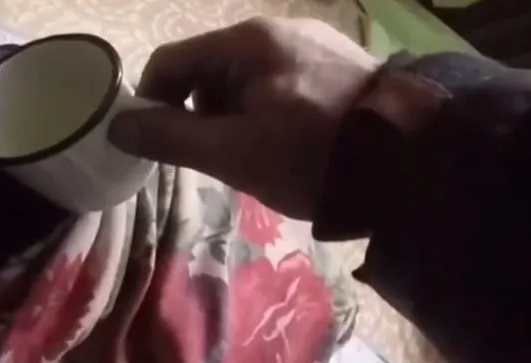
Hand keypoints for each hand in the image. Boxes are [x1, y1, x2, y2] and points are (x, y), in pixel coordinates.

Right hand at [109, 18, 377, 219]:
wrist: (413, 162)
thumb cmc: (311, 155)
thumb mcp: (232, 152)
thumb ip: (170, 137)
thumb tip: (117, 127)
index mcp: (247, 41)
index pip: (169, 62)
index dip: (150, 105)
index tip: (158, 149)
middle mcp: (278, 31)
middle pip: (207, 72)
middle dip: (199, 118)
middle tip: (216, 163)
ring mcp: (313, 46)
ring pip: (244, 84)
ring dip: (234, 122)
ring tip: (259, 162)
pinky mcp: (340, 68)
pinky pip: (281, 88)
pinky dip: (269, 117)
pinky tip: (291, 149)